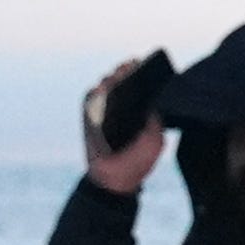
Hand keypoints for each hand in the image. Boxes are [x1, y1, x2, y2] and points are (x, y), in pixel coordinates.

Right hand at [80, 57, 167, 193]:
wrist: (116, 179)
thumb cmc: (138, 160)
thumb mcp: (155, 141)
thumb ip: (156, 122)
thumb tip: (155, 101)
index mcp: (139, 110)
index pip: (140, 86)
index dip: (141, 73)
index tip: (145, 64)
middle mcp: (121, 107)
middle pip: (122, 82)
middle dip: (126, 72)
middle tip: (131, 65)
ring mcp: (103, 111)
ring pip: (104, 88)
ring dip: (110, 79)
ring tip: (117, 75)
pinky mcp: (88, 118)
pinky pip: (89, 102)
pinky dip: (94, 94)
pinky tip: (100, 88)